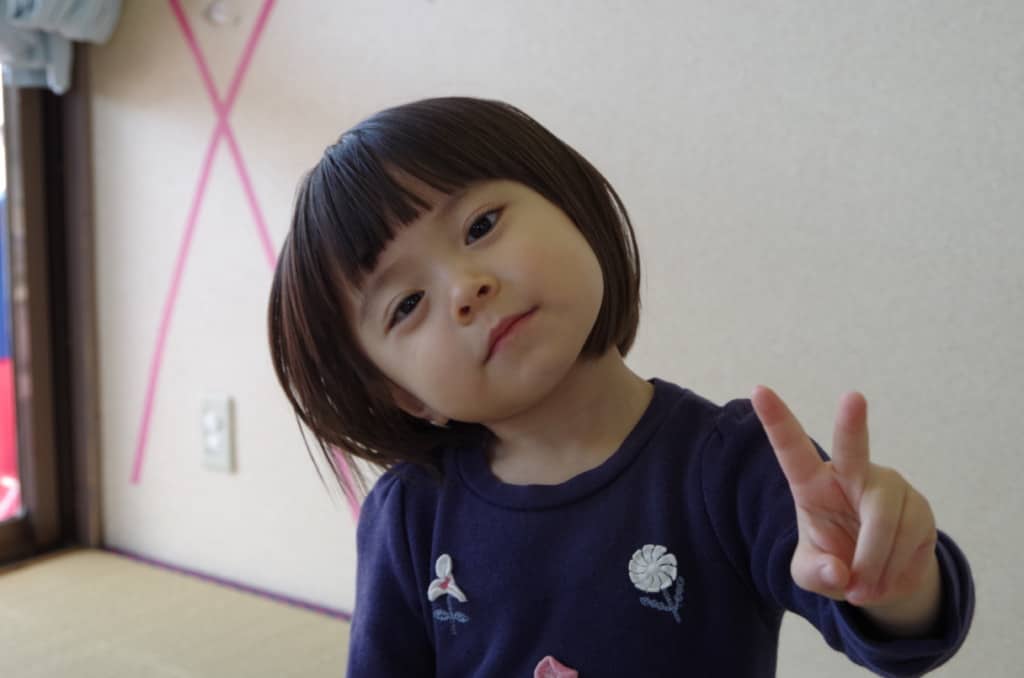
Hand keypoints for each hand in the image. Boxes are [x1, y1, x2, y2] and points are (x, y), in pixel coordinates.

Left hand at [750, 386, 938, 609]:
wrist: (880, 578)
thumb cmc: (835, 563)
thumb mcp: (811, 575)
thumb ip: (815, 575)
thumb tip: (839, 573)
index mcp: (812, 485)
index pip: (791, 449)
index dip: (775, 420)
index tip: (758, 390)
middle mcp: (851, 475)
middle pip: (853, 449)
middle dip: (852, 424)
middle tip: (852, 398)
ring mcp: (888, 486)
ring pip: (882, 521)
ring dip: (872, 564)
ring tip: (863, 588)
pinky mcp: (918, 506)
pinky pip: (908, 539)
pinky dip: (892, 570)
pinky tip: (885, 578)